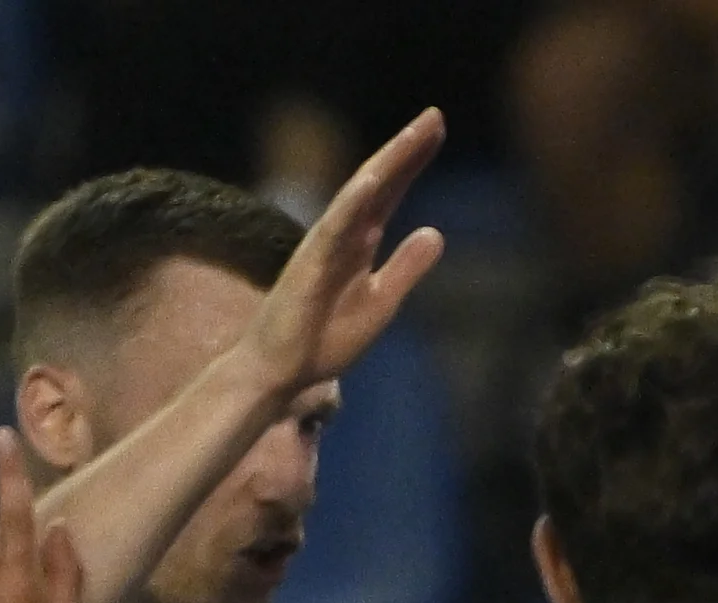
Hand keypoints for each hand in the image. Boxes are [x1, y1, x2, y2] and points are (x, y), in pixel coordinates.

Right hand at [241, 109, 447, 395]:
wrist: (280, 372)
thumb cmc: (322, 339)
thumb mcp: (382, 302)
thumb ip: (406, 267)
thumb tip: (436, 232)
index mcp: (357, 243)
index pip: (389, 192)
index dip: (412, 161)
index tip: (437, 129)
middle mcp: (339, 235)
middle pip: (376, 183)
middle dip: (405, 149)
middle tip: (436, 116)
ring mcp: (322, 248)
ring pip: (356, 197)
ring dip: (384, 165)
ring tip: (413, 136)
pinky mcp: (309, 269)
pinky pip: (332, 230)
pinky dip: (352, 203)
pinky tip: (373, 180)